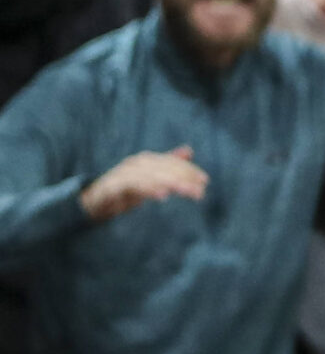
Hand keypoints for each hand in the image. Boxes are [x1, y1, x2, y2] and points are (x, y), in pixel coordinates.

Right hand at [80, 146, 207, 221]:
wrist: (91, 203)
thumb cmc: (122, 190)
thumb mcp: (148, 179)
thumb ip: (166, 166)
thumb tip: (188, 150)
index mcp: (146, 161)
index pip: (172, 163)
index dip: (189, 171)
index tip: (204, 181)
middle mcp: (136, 163)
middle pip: (165, 168)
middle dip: (184, 179)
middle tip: (200, 191)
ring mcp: (123, 173)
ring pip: (152, 176)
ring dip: (171, 183)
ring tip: (186, 191)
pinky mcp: (112, 186)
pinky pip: (133, 185)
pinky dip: (148, 188)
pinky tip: (162, 195)